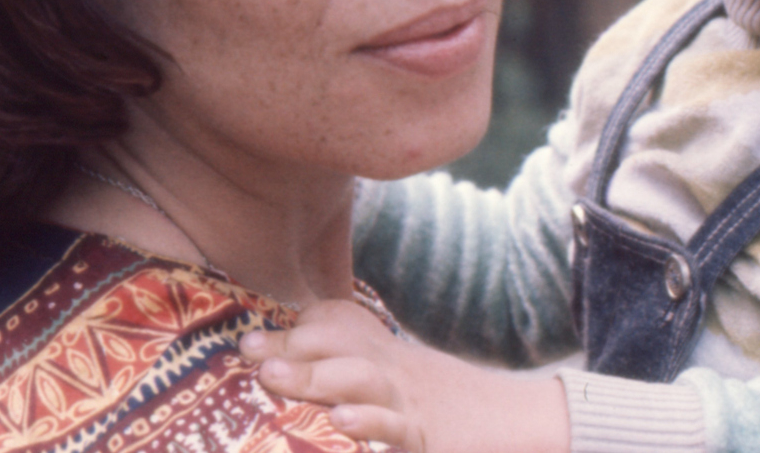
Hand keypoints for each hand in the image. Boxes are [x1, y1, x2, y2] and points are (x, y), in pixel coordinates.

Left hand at [246, 301, 567, 452]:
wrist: (512, 421)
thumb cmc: (440, 406)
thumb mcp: (393, 381)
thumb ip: (349, 372)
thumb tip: (293, 381)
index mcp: (381, 350)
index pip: (332, 325)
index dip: (290, 331)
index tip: (247, 342)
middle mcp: (390, 368)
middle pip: (336, 345)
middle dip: (290, 347)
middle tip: (247, 351)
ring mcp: (407, 400)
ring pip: (359, 378)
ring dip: (314, 376)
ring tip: (273, 378)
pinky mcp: (425, 434)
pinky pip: (395, 427)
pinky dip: (369, 423)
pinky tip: (342, 422)